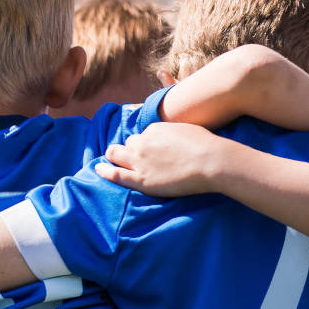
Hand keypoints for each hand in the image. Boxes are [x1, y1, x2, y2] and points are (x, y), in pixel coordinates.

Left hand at [94, 123, 231, 196]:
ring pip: (116, 154)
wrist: (211, 161)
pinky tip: (97, 170)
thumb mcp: (186, 129)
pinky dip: (104, 170)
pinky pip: (115, 173)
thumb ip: (172, 132)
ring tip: (114, 161)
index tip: (152, 150)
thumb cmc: (206, 145)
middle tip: (135, 157)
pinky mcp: (140, 179)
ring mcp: (140, 161)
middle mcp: (143, 143)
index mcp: (154, 129)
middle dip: (130, 149)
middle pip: (128, 144)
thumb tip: (170, 136)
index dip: (147, 143)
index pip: (144, 135)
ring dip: (115, 156)